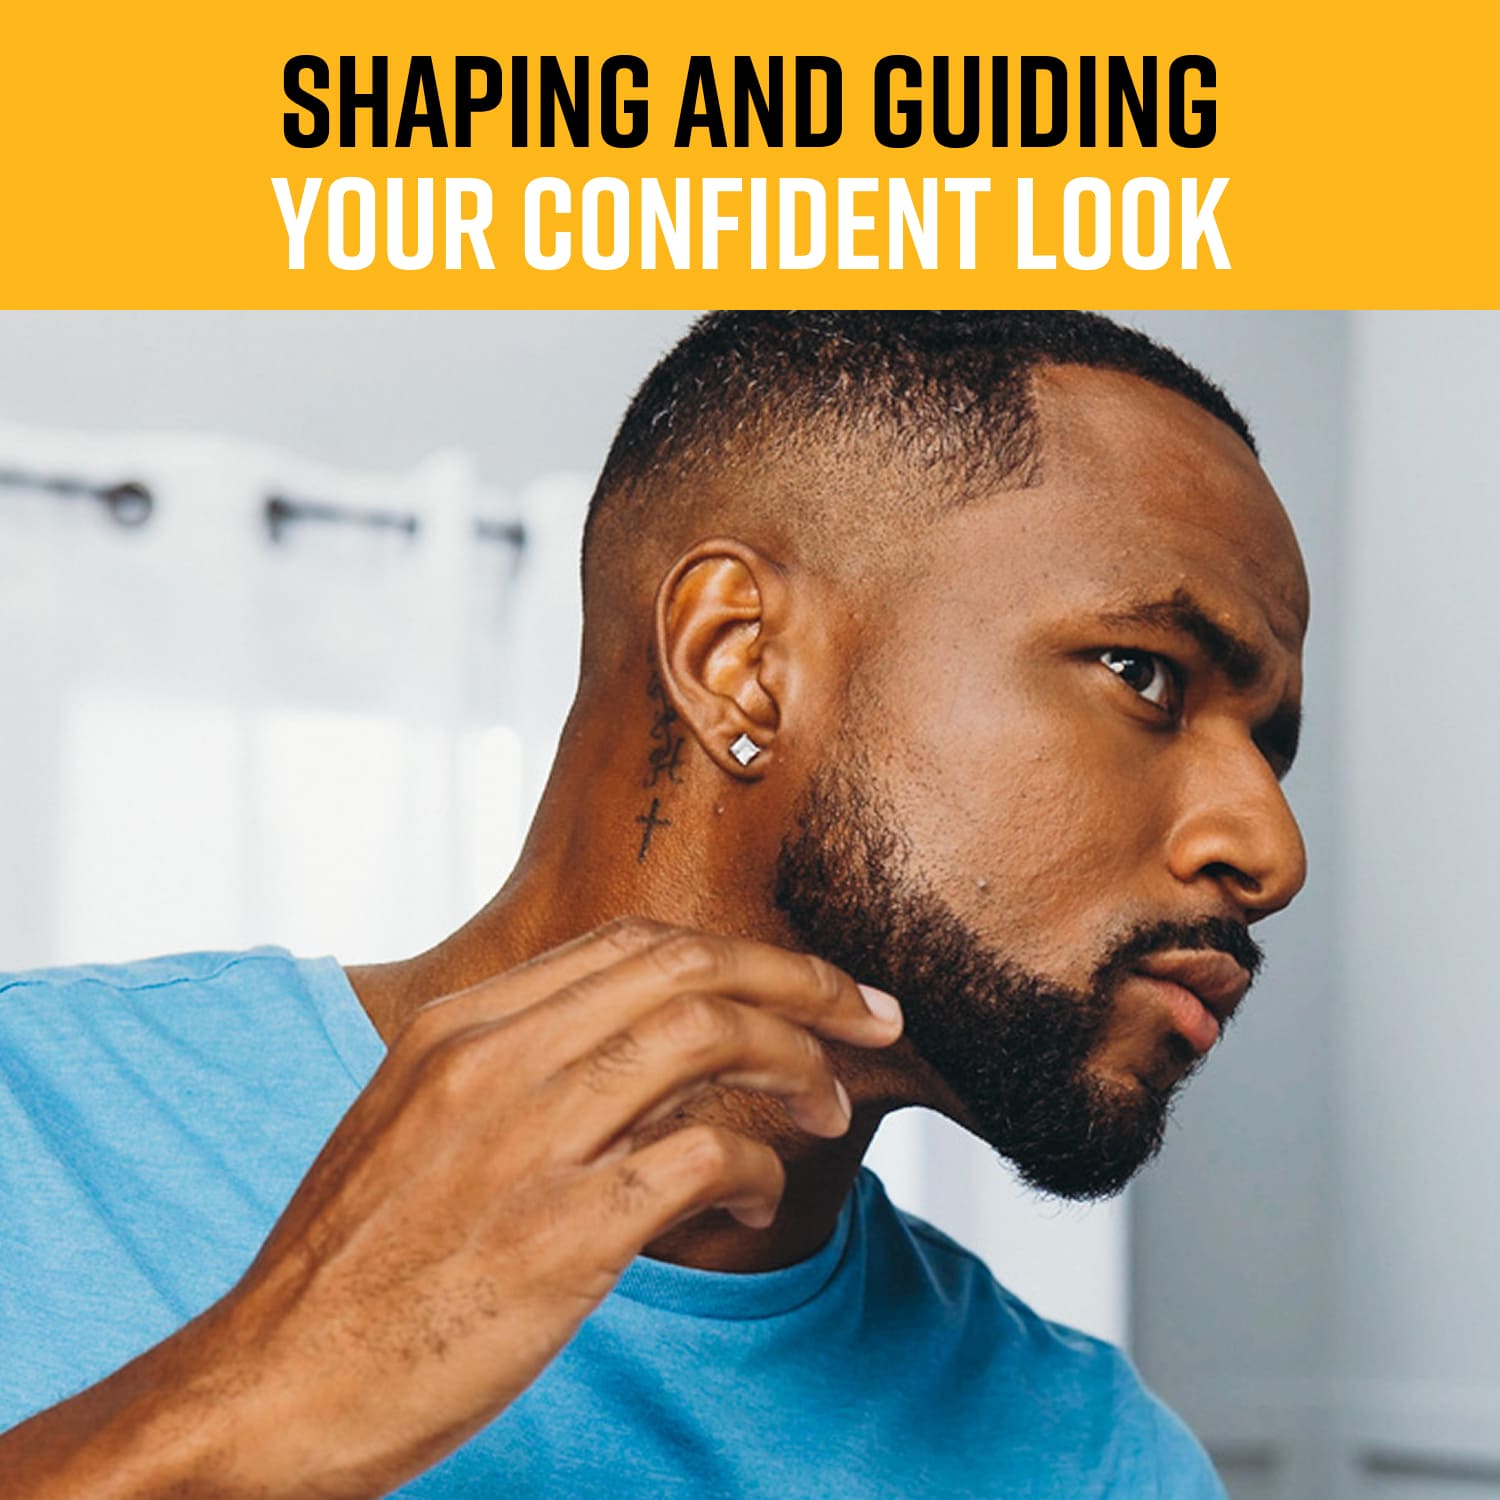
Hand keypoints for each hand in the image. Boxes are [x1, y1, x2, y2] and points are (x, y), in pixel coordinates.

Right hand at [182, 918, 901, 1496]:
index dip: (742, 954)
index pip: (635, 942)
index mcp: (460, 1025)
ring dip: (794, 1064)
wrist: (275, 1384)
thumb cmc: (363, 1263)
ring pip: (705, 1037)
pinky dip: (760, 1170)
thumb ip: (536, 1073)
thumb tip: (670, 1062)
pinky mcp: (557, 1235)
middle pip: (687, 967)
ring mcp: (523, 1141)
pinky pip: (704, 1160)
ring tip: (826, 1108)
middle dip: (800, 980)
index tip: (808, 983)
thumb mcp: (425, 1127)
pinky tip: (763, 1201)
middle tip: (870, 1015)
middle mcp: (493, 1060)